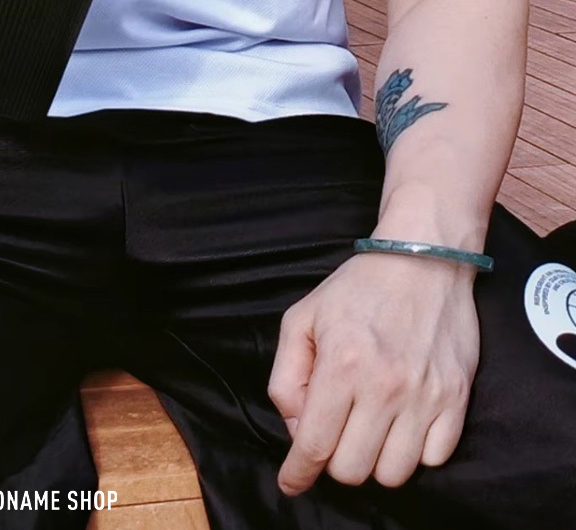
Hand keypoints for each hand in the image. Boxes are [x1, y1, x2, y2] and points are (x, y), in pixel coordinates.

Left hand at [267, 252, 479, 494]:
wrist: (422, 260)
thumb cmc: (356, 288)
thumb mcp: (301, 318)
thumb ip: (287, 376)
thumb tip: (296, 428)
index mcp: (342, 365)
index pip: (315, 443)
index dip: (299, 472)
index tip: (291, 483)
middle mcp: (385, 387)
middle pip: (353, 469)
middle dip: (335, 459)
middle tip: (334, 431)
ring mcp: (426, 396)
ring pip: (394, 473)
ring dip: (374, 459)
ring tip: (368, 426)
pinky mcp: (457, 398)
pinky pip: (434, 459)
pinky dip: (413, 451)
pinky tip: (401, 422)